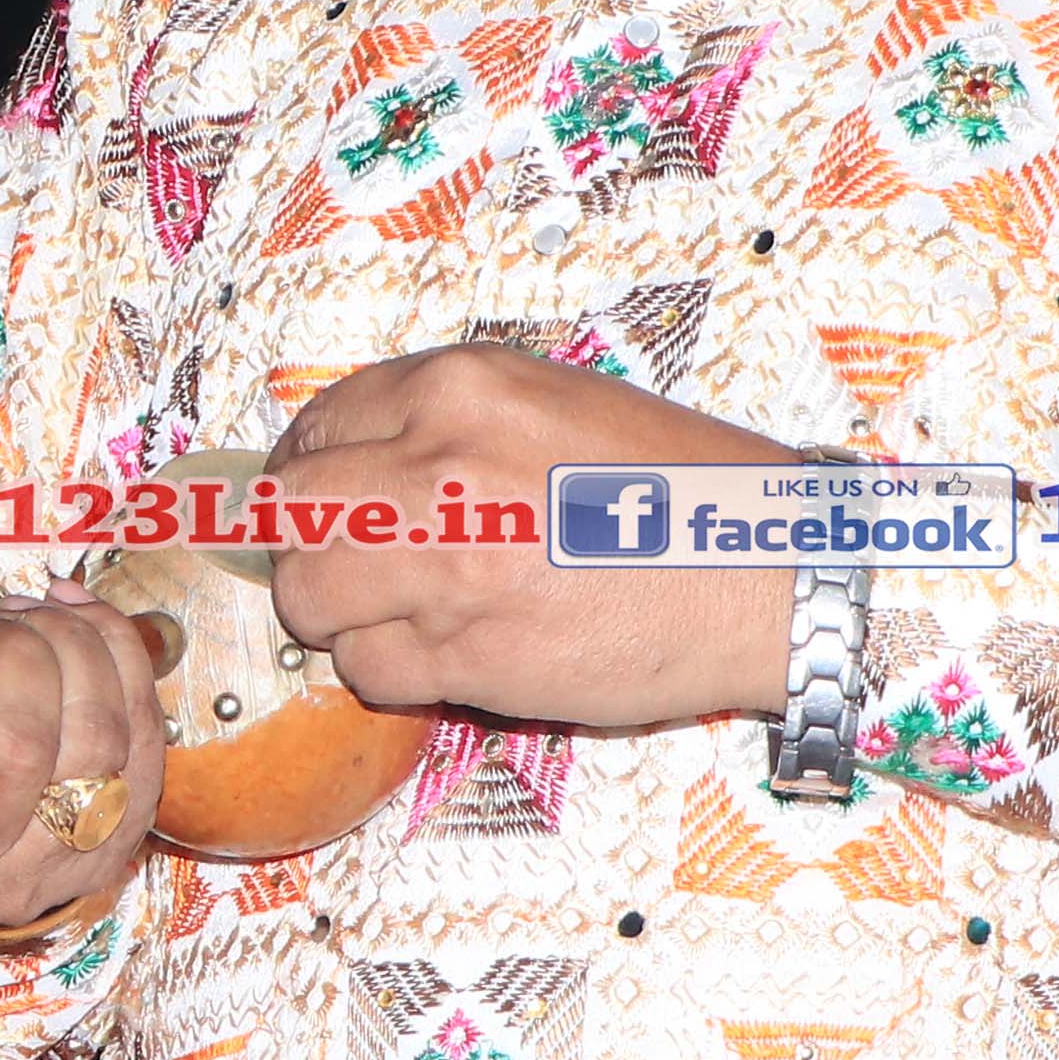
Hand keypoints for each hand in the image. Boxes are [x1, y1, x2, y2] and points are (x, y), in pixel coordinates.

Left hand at [266, 344, 801, 728]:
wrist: (770, 577)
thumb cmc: (676, 490)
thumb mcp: (554, 402)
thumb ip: (446, 420)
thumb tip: (347, 462)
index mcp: (459, 388)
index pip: (315, 427)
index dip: (309, 473)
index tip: (324, 502)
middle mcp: (438, 467)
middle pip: (288, 515)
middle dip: (304, 544)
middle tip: (348, 564)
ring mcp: (446, 566)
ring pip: (309, 599)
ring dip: (339, 616)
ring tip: (402, 613)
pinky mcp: (467, 655)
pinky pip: (368, 669)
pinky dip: (389, 671)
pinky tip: (448, 653)